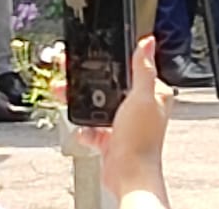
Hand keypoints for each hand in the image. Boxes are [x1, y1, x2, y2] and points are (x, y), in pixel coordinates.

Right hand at [76, 36, 172, 204]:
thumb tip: (148, 42)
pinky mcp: (111, 138)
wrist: (128, 177)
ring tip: (65, 93)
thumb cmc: (141, 141)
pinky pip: (92, 127)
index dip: (112, 61)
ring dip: (82, 102)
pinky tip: (82, 128)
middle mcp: (140, 107)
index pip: (132, 68)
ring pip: (99, 104)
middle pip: (110, 85)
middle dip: (89, 81)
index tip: (93, 53)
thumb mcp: (141, 98)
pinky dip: (85, 127)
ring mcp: (124, 123)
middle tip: (70, 73)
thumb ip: (143, 69)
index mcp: (154, 93)